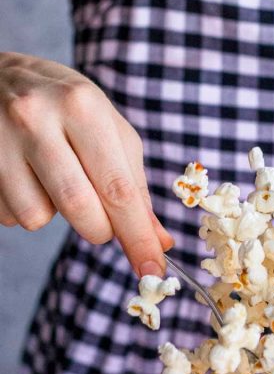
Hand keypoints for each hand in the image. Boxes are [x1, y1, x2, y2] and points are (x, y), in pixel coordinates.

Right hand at [0, 52, 172, 275]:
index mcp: (82, 106)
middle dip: (100, 231)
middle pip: (80, 210)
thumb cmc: (63, 105)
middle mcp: (37, 119)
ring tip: (50, 177)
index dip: (138, 236)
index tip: (153, 268)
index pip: (118, 188)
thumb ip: (133, 184)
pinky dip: (24, 206)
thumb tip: (158, 240)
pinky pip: (9, 215)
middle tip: (101, 221)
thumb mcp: (106, 126)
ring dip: (54, 214)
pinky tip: (22, 175)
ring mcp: (0, 141)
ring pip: (37, 218)